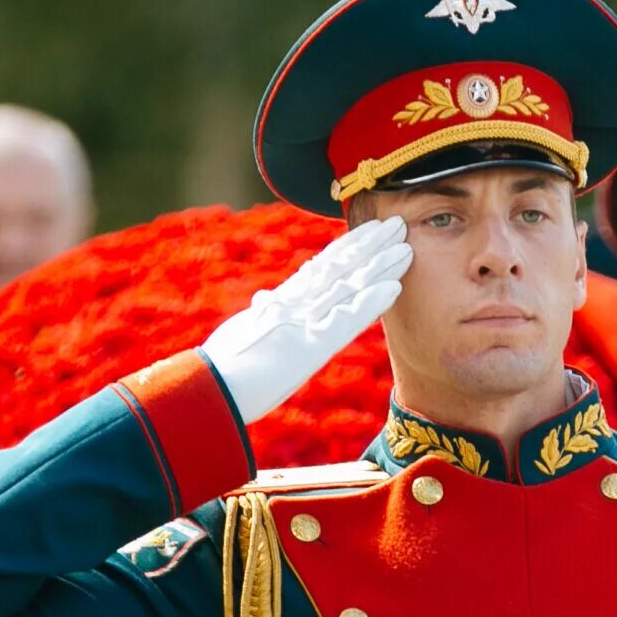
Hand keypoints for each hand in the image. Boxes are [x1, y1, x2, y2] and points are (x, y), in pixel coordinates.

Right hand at [201, 216, 410, 420]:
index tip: (368, 230)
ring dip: (379, 265)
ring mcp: (302, 323)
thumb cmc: (223, 370)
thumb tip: (265, 299)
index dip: (346, 247)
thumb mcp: (246, 335)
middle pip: (339, 268)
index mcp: (280, 304)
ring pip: (348, 286)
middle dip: (370, 245)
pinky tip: (395, 287)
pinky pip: (347, 320)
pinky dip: (371, 302)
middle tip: (397, 224)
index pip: (319, 268)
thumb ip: (261, 315)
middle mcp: (294, 306)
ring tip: (405, 245)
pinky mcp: (310, 346)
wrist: (211, 391)